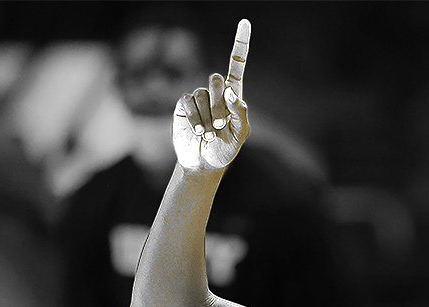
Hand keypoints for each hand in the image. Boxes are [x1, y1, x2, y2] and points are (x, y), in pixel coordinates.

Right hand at [173, 19, 251, 171]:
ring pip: (202, 95)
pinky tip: (199, 132)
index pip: (237, 65)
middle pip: (216, 79)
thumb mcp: (240, 134)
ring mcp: (198, 97)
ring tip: (210, 133)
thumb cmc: (225, 149)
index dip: (240, 44)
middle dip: (220, 104)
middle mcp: (215, 92)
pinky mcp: (183, 105)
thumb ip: (240, 113)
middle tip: (221, 125)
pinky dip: (196, 119)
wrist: (204, 163)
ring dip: (208, 118)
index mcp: (233, 95)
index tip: (245, 22)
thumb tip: (231, 92)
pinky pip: (188, 102)